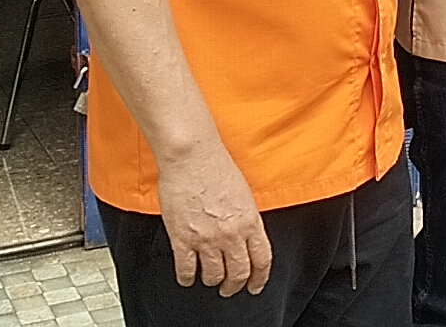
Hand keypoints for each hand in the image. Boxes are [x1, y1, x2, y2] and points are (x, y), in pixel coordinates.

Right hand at [156, 144, 272, 296]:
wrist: (192, 157)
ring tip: (210, 280)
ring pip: (214, 276)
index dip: (260, 278)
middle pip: (239, 273)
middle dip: (235, 285)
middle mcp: (231, 234)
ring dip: (213, 281)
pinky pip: (186, 270)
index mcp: (250, 221)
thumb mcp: (244, 194)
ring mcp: (206, 239)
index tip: (255, 285)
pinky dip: (187, 278)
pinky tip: (188, 276)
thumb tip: (246, 235)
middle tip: (230, 288)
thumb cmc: (216, 166)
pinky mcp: (182, 239)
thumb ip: (247, 218)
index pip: (262, 260)